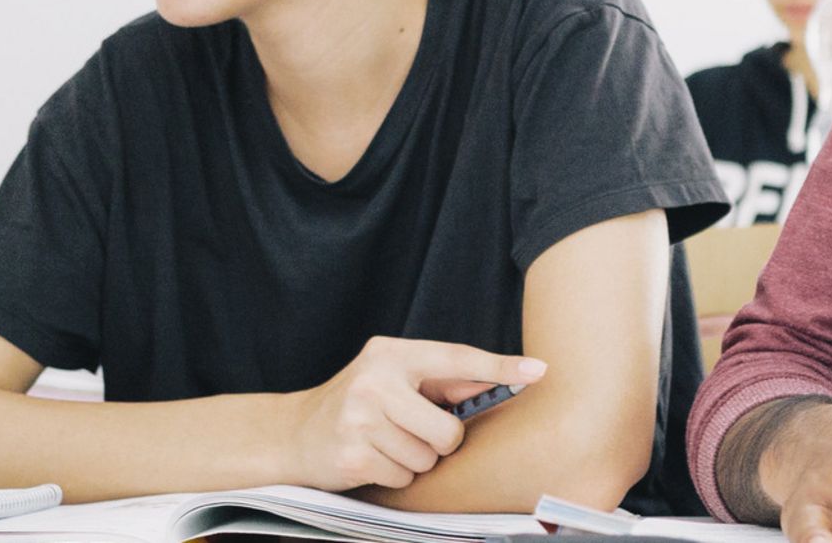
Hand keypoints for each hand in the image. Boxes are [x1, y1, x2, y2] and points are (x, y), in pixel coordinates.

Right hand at [281, 336, 547, 491]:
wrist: (292, 433)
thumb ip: (442, 380)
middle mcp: (375, 381)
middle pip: (449, 430)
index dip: (501, 365)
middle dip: (439, 441)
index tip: (539, 371)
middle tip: (409, 431)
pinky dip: (394, 475)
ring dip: (414, 459)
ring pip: (428, 458)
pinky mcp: (352, 455)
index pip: (456, 358)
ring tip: (385, 443)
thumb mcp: (393, 378)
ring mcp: (360, 419)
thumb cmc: (357, 403)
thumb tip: (497, 378)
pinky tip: (371, 459)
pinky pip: (404, 476)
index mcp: (391, 354)